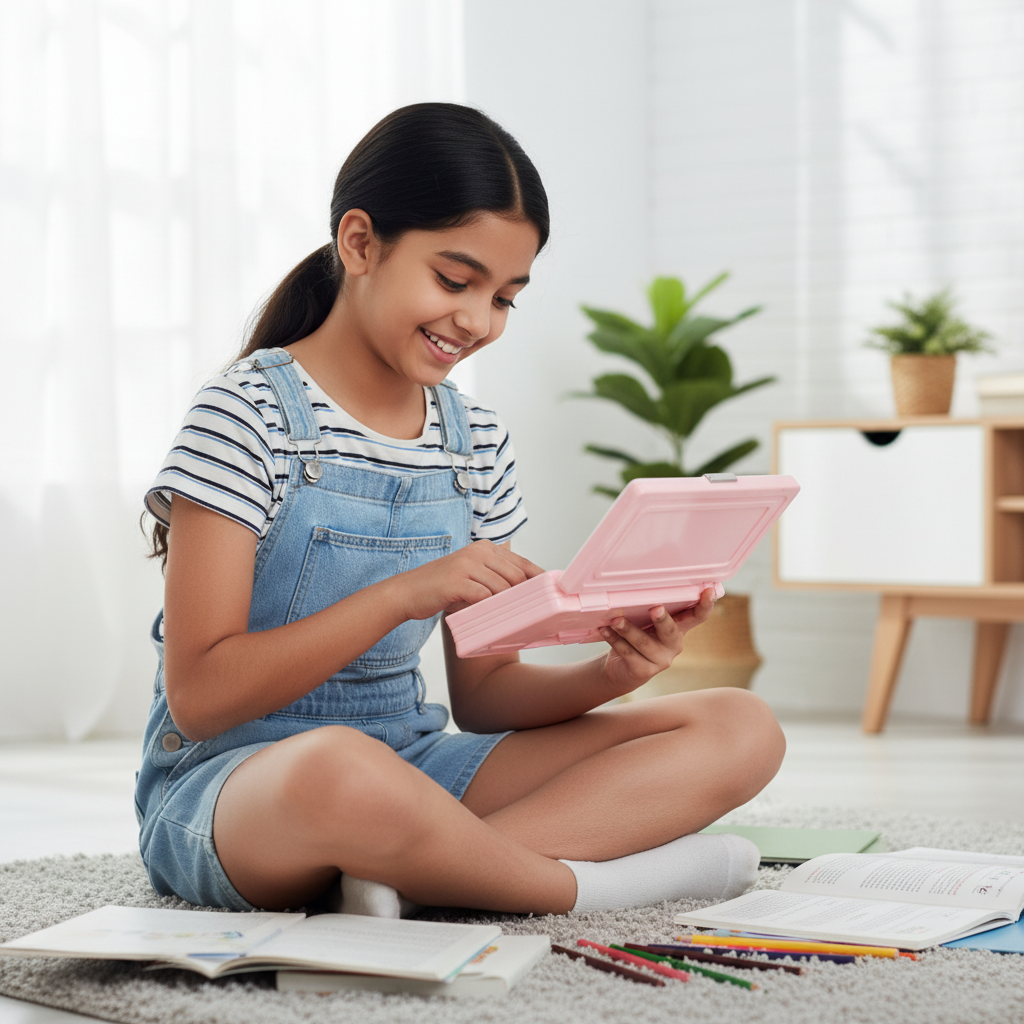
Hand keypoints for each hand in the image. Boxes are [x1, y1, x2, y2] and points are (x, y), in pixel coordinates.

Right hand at [398, 540, 543, 620]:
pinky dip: (490, 609)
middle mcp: (478, 552)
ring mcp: (467, 565)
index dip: (539, 579)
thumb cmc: (442, 588)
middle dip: (526, 596)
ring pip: (503, 587)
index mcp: (485, 548)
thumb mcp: (471, 575)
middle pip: (516, 576)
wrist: (407, 591)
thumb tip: (526, 594)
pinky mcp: (456, 581)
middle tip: (532, 614)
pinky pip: (484, 597)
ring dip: (508, 605)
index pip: (522, 563)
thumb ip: (495, 578)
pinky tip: (490, 617)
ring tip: (511, 619)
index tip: (552, 593)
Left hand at [597, 587, 716, 694]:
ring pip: (644, 643)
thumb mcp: (646, 623)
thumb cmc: (637, 637)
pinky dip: (615, 640)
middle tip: (655, 608)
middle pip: (671, 631)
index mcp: (679, 628)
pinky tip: (605, 630)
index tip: (709, 590)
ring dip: (628, 630)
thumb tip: (633, 588)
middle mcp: (674, 645)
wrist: (622, 668)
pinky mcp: (644, 671)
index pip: (698, 616)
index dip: (706, 605)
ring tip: (615, 620)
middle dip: (663, 619)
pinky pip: (628, 653)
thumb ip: (647, 609)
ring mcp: (661, 660)